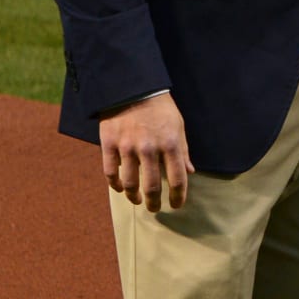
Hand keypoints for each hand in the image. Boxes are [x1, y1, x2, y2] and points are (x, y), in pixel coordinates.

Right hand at [99, 92, 192, 212]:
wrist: (133, 89)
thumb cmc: (160, 109)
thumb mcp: (178, 126)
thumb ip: (183, 151)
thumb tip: (189, 172)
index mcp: (171, 144)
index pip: (178, 178)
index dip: (178, 196)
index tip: (177, 205)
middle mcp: (149, 149)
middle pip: (152, 187)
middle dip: (155, 203)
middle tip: (155, 209)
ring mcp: (127, 147)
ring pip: (129, 183)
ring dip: (134, 197)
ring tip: (138, 201)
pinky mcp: (109, 144)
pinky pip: (110, 172)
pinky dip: (115, 185)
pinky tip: (120, 189)